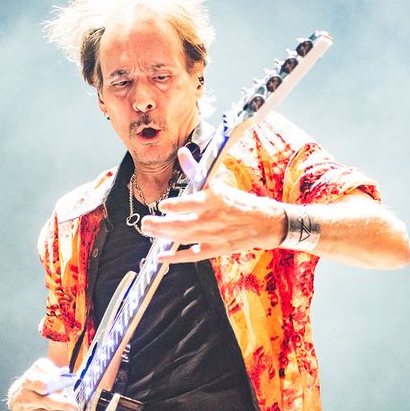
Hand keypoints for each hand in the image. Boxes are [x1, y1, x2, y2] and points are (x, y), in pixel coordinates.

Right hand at [7, 358, 79, 410]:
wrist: (17, 395)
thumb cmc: (32, 381)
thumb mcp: (39, 369)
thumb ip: (51, 370)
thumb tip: (64, 373)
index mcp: (28, 383)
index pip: (44, 384)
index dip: (59, 383)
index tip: (71, 381)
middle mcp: (26, 398)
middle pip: (46, 402)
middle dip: (63, 404)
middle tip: (75, 406)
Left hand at [140, 147, 285, 262]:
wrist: (264, 223)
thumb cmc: (240, 202)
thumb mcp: (219, 184)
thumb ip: (196, 171)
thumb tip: (182, 153)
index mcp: (215, 200)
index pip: (193, 203)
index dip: (177, 206)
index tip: (163, 206)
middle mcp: (213, 219)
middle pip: (182, 224)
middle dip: (160, 225)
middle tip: (145, 223)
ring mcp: (214, 236)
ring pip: (184, 238)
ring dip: (163, 236)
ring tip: (148, 231)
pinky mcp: (216, 249)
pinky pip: (193, 254)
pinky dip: (177, 257)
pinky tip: (161, 256)